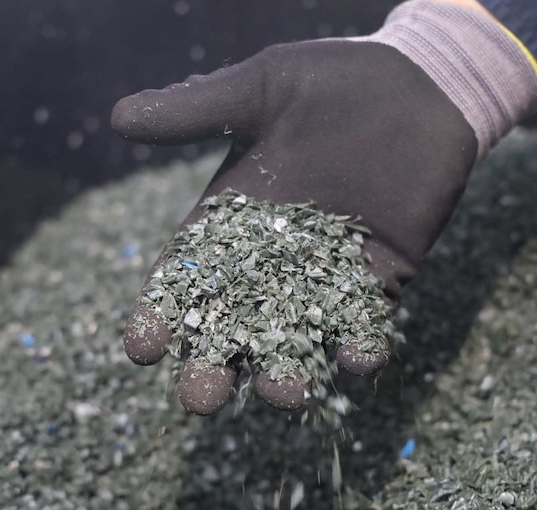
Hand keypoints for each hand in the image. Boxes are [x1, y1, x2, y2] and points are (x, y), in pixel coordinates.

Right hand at [111, 39, 476, 414]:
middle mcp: (273, 261)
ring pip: (299, 340)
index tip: (142, 347)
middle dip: (215, 367)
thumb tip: (118, 117)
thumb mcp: (260, 91)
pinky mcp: (382, 279)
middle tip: (200, 400)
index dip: (161, 315)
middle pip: (233, 329)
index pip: (185, 279)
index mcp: (231, 221)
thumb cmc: (332, 82)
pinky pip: (368, 324)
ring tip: (282, 394)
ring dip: (289, 372)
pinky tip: (356, 359)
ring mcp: (327, 276)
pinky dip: (362, 346)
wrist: (418, 84)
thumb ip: (197, 110)